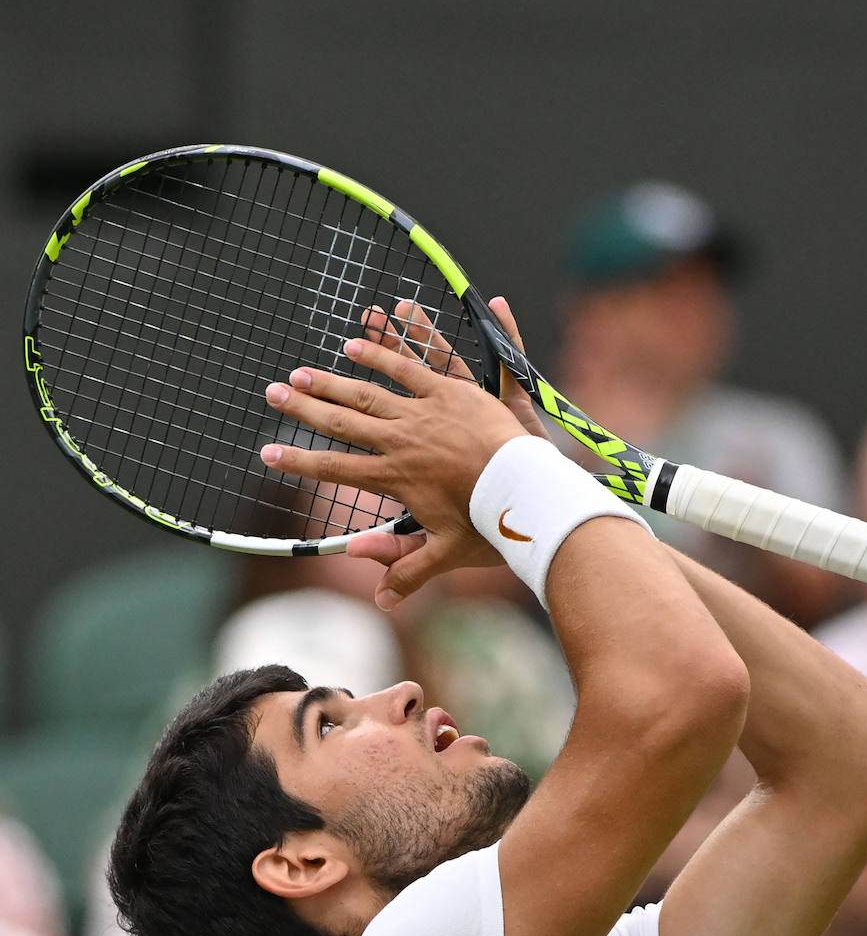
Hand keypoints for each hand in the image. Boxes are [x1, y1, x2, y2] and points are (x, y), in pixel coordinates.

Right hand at [261, 300, 532, 605]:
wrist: (530, 488)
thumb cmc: (493, 524)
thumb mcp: (447, 554)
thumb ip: (408, 571)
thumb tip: (377, 598)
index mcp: (395, 477)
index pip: (335, 469)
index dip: (298, 462)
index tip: (268, 454)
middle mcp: (401, 440)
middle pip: (342, 422)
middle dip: (303, 408)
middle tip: (273, 393)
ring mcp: (424, 411)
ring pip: (369, 390)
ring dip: (333, 379)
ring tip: (304, 371)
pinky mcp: (451, 390)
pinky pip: (412, 365)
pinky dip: (386, 349)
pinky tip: (360, 337)